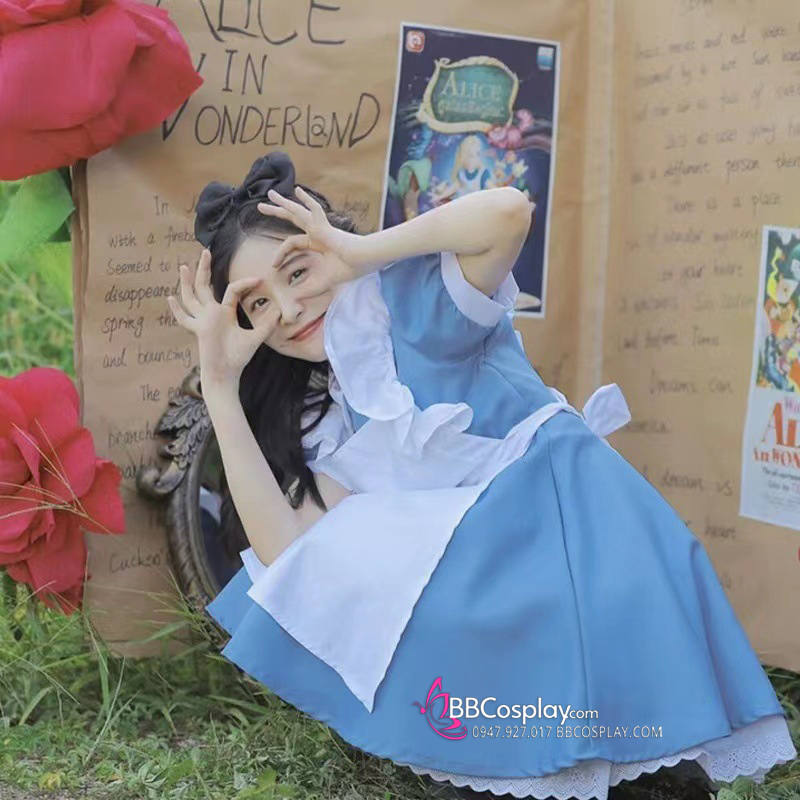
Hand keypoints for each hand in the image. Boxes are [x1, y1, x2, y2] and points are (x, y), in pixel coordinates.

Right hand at [168, 249, 278, 387]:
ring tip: (184, 266)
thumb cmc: (238, 357)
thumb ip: (266, 324)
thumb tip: (281, 312)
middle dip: (204, 269)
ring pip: (192, 297)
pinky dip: (177, 310)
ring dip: (187, 282)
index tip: (260, 279)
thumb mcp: (255, 338)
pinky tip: (171, 298)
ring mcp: (203, 321)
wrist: (227, 373)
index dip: (245, 283)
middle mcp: (211, 314)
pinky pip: (185, 319)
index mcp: (225, 312)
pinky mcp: (199, 330)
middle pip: (204, 286)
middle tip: (205, 251)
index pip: (233, 290)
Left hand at [257, 187, 362, 294]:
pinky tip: (297, 191)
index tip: (273, 266)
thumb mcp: (323, 282)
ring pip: (298, 212)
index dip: (280, 253)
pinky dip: (307, 200)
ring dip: (283, 203)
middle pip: (293, 218)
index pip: (293, 243)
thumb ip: (309, 289)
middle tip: (261, 207)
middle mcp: (317, 232)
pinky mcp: (325, 227)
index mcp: (318, 243)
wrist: (363, 262)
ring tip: (269, 195)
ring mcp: (321, 227)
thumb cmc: (349, 270)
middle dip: (277, 212)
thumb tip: (294, 298)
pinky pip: (314, 210)